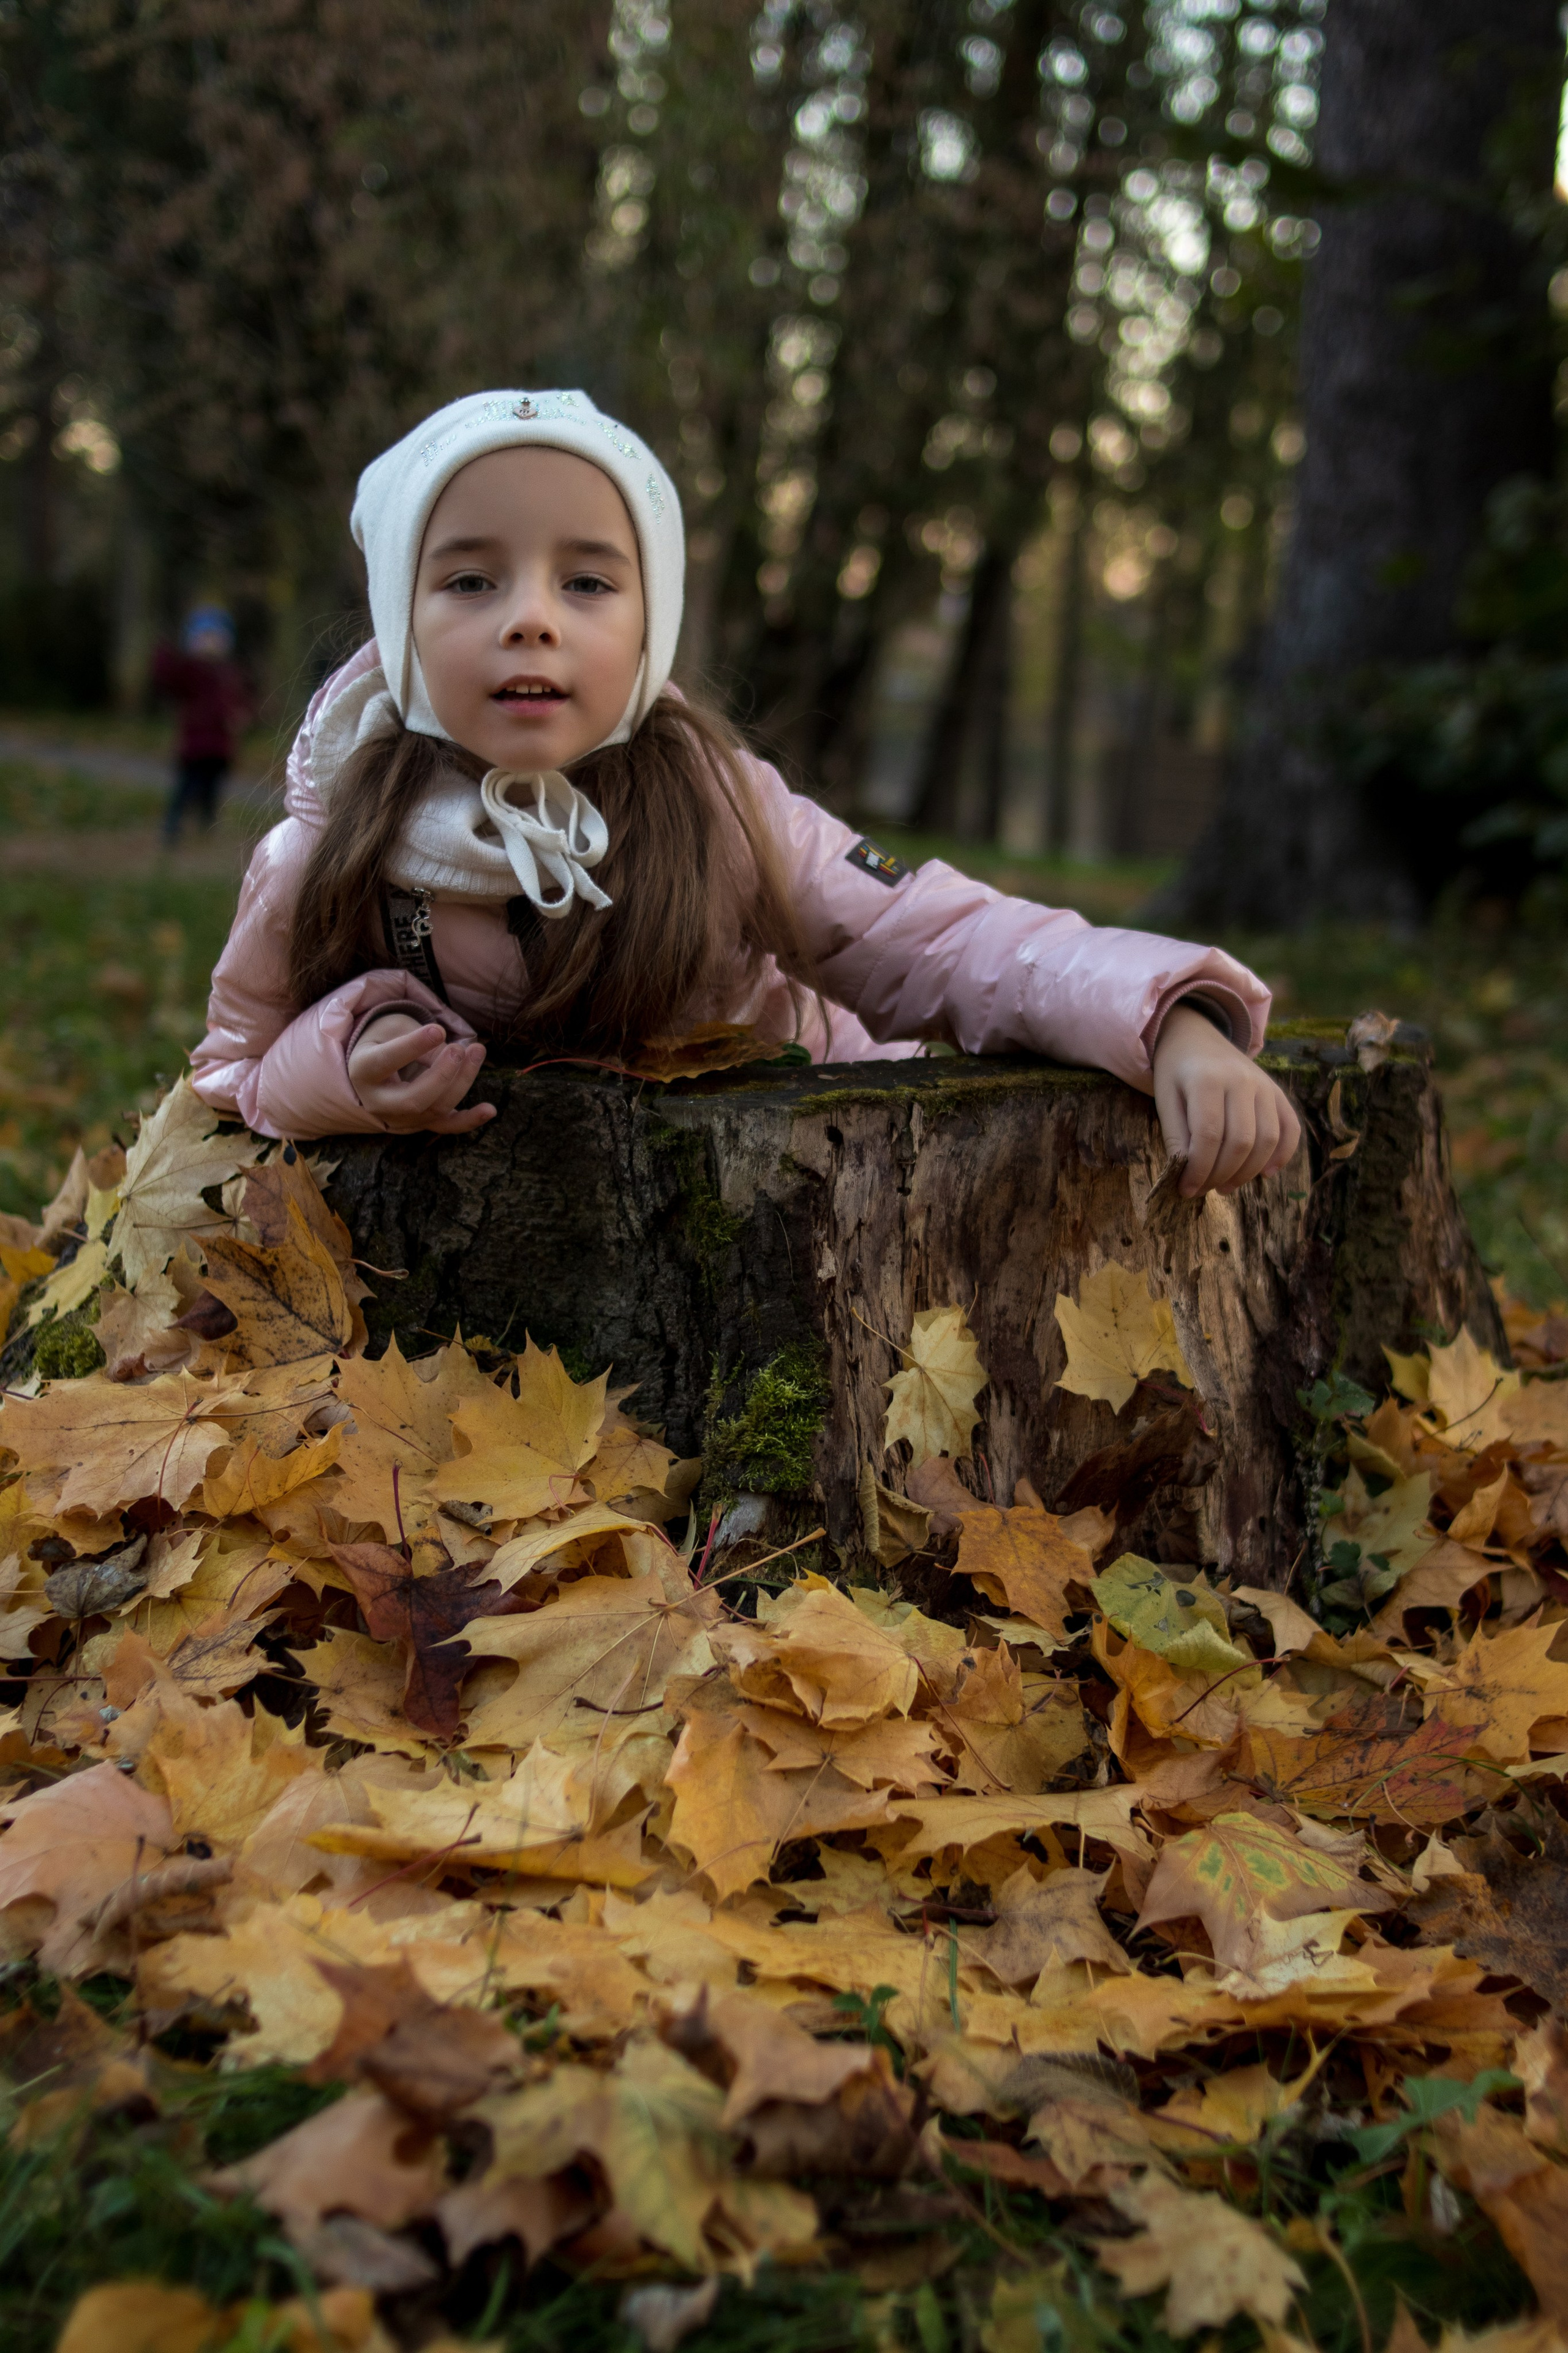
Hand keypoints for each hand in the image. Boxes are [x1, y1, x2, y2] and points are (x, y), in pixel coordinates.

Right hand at [346, 1012, 494, 1134]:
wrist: (374, 1069)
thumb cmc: (383, 1040)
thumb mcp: (394, 1029)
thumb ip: (419, 1040)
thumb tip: (452, 1056)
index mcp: (363, 1071)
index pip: (387, 1061)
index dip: (413, 1046)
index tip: (438, 1030)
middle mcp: (377, 1102)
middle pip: (414, 1098)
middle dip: (443, 1074)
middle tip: (459, 1049)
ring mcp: (399, 1119)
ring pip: (435, 1110)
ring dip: (462, 1082)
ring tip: (477, 1052)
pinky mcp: (420, 1124)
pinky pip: (446, 1127)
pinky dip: (470, 1120)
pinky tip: (490, 1110)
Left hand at [1151, 1002, 1300, 1196]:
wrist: (1196, 1036)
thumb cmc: (1176, 1072)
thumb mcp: (1165, 1099)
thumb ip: (1176, 1135)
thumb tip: (1189, 1175)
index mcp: (1207, 1080)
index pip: (1208, 1137)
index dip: (1199, 1170)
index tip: (1186, 1190)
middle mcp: (1242, 1080)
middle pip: (1240, 1142)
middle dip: (1221, 1175)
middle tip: (1204, 1189)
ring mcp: (1264, 1085)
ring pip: (1267, 1140)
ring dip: (1248, 1172)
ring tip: (1225, 1186)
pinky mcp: (1277, 1092)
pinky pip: (1290, 1128)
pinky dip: (1282, 1155)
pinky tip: (1265, 1173)